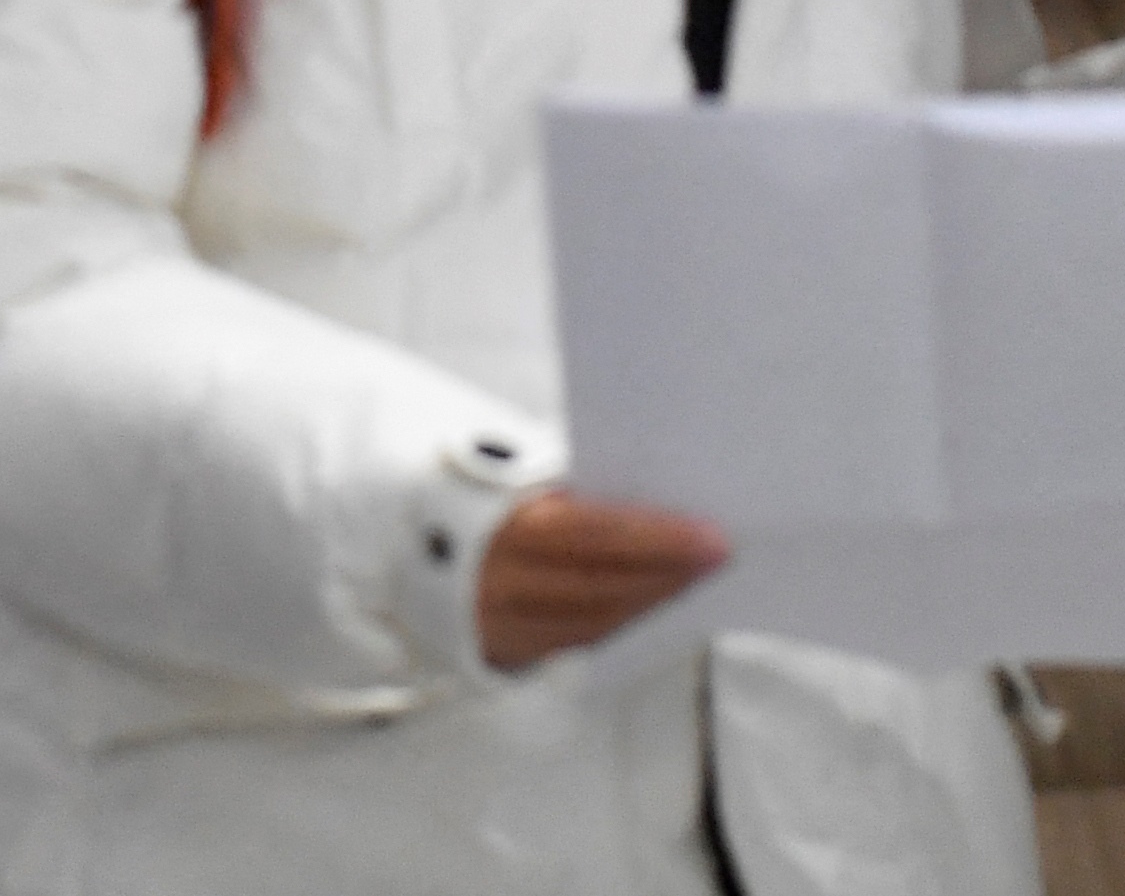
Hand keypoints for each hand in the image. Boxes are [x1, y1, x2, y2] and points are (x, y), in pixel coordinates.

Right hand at [474, 491, 726, 668]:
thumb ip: (572, 485)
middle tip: (721, 557)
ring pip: (595, 624)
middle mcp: (499, 588)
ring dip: (653, 603)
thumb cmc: (471, 489)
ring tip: (699, 579)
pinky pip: (579, 642)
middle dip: (667, 575)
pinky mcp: (508, 652)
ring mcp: (501, 629)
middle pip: (602, 589)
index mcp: (499, 530)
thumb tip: (656, 489)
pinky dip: (623, 623)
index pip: (593, 538)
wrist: (403, 533)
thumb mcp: (513, 472)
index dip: (656, 541)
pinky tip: (657, 605)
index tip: (711, 538)